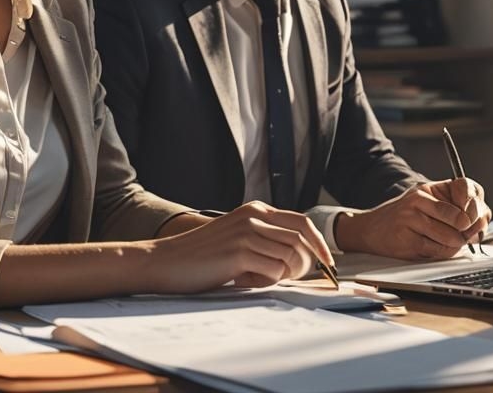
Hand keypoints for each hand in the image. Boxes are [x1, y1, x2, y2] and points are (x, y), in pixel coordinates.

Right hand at [145, 201, 333, 291]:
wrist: (165, 262)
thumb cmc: (202, 257)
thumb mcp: (237, 237)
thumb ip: (265, 239)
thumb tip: (302, 258)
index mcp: (256, 210)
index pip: (303, 223)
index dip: (319, 245)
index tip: (327, 264)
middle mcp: (254, 216)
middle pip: (302, 240)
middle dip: (307, 265)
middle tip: (290, 279)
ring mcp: (247, 233)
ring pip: (291, 257)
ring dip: (283, 276)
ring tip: (256, 278)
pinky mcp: (239, 253)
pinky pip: (274, 271)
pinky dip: (266, 282)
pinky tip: (243, 280)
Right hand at [335, 178, 491, 259]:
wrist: (369, 230)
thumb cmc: (403, 219)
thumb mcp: (425, 205)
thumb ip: (451, 210)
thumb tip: (478, 224)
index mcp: (428, 188)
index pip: (464, 187)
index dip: (475, 205)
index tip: (473, 218)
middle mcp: (419, 198)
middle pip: (461, 217)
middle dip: (468, 231)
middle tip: (465, 237)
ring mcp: (411, 218)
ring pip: (452, 236)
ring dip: (456, 245)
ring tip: (450, 244)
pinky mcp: (407, 239)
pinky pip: (438, 250)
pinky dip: (444, 253)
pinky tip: (437, 249)